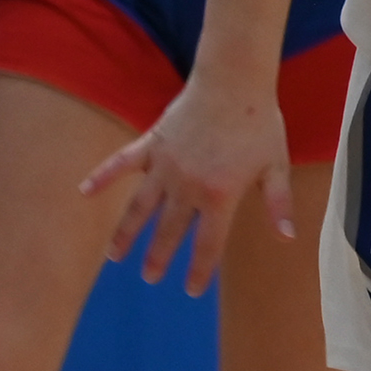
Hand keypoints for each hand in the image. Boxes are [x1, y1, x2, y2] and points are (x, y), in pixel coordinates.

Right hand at [80, 74, 291, 295]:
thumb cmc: (259, 123)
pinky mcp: (151, 143)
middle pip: (169, 231)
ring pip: (140, 207)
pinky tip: (84, 193)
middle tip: (149, 277)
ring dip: (126, 232)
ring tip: (114, 255)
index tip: (190, 290)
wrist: (234, 80)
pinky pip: (120, 164)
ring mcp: (165, 165)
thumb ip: (279, 204)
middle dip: (158, 257)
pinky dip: (101, 177)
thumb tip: (287, 239)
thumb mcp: (276, 166)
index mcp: (220, 195)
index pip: (207, 244)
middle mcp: (187, 186)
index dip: (198, 270)